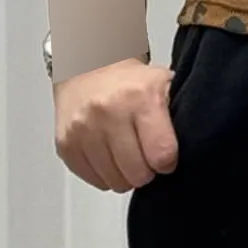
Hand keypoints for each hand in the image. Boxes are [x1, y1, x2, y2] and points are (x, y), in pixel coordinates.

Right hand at [53, 56, 178, 191]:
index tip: (166, 156)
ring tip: (128, 154)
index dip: (168, 161)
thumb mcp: (163, 85)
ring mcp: (84, 130)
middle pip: (138, 174)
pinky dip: (105, 174)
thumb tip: (181, 153)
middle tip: (146, 156)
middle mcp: (109, 113)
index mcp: (141, 98)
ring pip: (115, 182)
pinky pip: (94, 180)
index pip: (162, 154)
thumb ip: (175, 117)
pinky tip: (109, 155)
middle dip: (147, 171)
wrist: (87, 66)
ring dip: (125, 175)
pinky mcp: (66, 145)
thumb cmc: (130, 81)